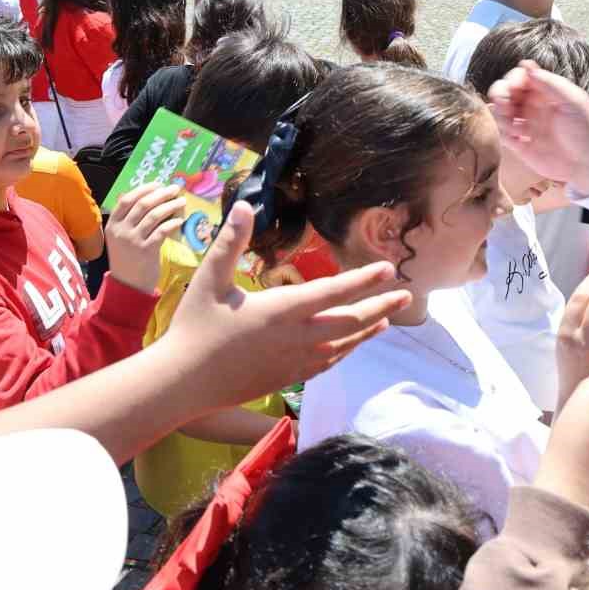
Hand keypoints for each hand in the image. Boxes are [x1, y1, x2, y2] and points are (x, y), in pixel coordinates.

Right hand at [103, 182, 186, 293]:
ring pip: (154, 215)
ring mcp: (133, 240)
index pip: (126, 199)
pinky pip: (162, 230)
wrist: (128, 285)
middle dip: (161, 193)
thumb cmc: (128, 258)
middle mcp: (121, 230)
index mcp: (112, 224)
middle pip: (143, 204)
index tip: (159, 184)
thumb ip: (129, 219)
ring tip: (182, 201)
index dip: (144, 189)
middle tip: (175, 189)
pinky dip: (173, 222)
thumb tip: (149, 196)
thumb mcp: (122, 237)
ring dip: (170, 205)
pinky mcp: (146, 250)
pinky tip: (180, 220)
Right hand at [160, 201, 411, 412]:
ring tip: (389, 319)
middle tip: (406, 294)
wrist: (182, 384)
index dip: (364, 279)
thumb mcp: (209, 278)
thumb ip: (230, 241)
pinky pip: (328, 364)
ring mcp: (295, 362)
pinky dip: (347, 352)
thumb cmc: (194, 327)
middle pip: (351, 321)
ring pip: (344, 345)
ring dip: (369, 330)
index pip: (333, 292)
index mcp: (281, 310)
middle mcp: (296, 338)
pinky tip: (353, 346)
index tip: (388, 269)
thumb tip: (244, 205)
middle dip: (381, 306)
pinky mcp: (288, 379)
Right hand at [487, 60, 588, 192]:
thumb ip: (550, 84)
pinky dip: (501, 133)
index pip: (519, 76)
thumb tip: (526, 65)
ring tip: (517, 129)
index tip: (514, 88)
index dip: (512, 80)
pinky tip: (516, 139)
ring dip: (501, 117)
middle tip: (506, 107)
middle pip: (504, 91)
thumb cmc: (587, 131)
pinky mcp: (520, 144)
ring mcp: (525, 124)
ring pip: (498, 112)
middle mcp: (532, 105)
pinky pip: (501, 134)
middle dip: (500, 96)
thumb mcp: (574, 102)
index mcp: (545, 92)